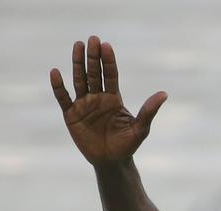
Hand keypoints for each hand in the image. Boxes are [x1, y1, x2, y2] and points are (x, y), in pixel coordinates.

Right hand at [49, 36, 166, 165]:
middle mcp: (98, 98)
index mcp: (114, 98)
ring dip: (77, 64)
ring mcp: (84, 105)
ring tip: (78, 45)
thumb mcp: (140, 128)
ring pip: (79, 80)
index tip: (106, 45)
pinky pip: (63, 97)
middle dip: (93, 57)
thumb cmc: (127, 145)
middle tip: (92, 39)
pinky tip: (56, 72)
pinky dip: (59, 86)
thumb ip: (149, 111)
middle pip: (94, 73)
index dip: (108, 61)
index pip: (111, 75)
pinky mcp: (71, 115)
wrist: (112, 162)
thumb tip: (164, 94)